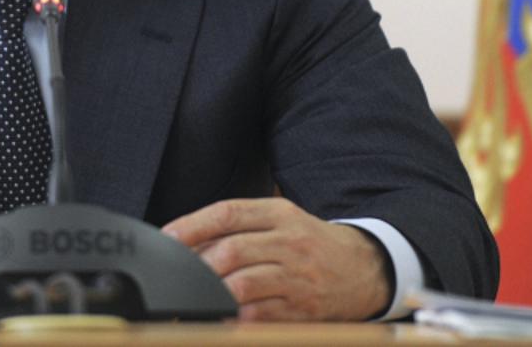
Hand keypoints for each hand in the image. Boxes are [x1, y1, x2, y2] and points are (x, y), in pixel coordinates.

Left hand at [162, 198, 390, 320]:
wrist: (364, 267)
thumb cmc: (310, 244)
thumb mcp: (282, 221)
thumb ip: (240, 227)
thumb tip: (189, 241)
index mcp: (279, 214)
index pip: (228, 213)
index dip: (192, 226)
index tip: (167, 239)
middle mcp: (289, 242)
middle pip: (232, 250)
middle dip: (199, 266)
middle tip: (179, 276)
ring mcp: (298, 277)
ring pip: (244, 284)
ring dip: (213, 293)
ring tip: (196, 297)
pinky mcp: (303, 309)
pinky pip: (260, 315)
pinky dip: (235, 317)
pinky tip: (222, 316)